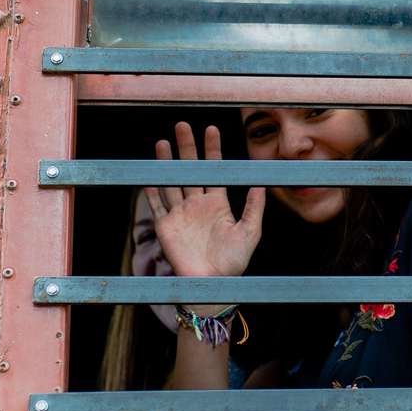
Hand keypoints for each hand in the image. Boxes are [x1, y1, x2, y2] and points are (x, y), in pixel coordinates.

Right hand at [143, 122, 265, 281]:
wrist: (213, 284)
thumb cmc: (234, 262)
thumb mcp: (250, 231)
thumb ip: (254, 206)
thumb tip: (262, 182)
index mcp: (217, 203)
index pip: (213, 170)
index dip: (211, 149)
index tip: (211, 129)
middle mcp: (197, 205)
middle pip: (189, 170)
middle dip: (186, 148)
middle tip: (182, 126)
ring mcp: (180, 215)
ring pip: (171, 183)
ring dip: (166, 164)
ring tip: (162, 142)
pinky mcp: (166, 228)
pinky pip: (157, 206)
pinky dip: (153, 192)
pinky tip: (149, 176)